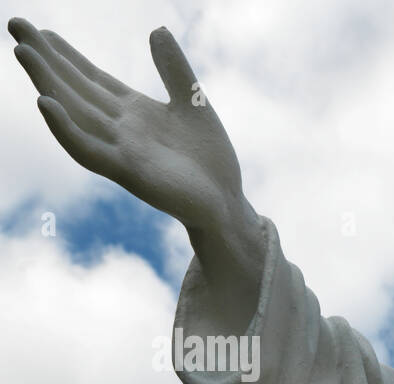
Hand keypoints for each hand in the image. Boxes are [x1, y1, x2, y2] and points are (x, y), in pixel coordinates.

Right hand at [9, 19, 252, 237]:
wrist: (227, 203)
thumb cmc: (209, 159)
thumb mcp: (194, 102)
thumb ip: (174, 69)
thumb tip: (157, 29)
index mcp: (132, 111)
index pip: (90, 77)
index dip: (65, 54)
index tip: (39, 29)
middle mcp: (119, 128)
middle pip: (74, 88)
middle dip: (45, 59)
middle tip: (14, 24)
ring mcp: (121, 150)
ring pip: (75, 112)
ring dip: (47, 83)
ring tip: (22, 52)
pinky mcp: (129, 173)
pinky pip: (88, 150)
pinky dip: (65, 128)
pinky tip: (44, 102)